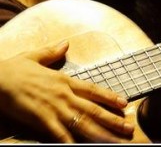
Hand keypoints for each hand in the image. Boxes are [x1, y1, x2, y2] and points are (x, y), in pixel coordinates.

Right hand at [0, 40, 134, 142]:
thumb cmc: (12, 69)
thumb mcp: (35, 56)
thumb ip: (52, 52)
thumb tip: (65, 44)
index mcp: (64, 80)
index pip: (94, 90)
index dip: (110, 98)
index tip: (125, 104)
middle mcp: (64, 94)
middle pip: (94, 109)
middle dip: (113, 121)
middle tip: (129, 129)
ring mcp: (54, 108)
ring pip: (83, 123)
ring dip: (101, 134)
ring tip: (116, 141)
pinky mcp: (41, 120)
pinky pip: (61, 135)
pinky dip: (73, 143)